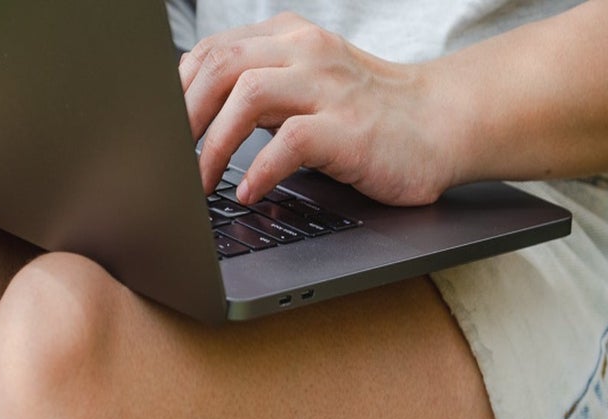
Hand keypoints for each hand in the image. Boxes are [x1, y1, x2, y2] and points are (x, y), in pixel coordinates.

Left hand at [180, 13, 454, 205]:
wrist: (444, 126)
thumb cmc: (379, 118)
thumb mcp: (316, 90)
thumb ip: (271, 95)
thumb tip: (211, 121)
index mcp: (292, 39)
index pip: (215, 51)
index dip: (178, 90)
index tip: (163, 130)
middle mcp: (306, 53)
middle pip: (220, 65)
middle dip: (183, 115)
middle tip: (168, 160)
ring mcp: (328, 88)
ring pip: (246, 96)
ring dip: (212, 144)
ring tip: (200, 183)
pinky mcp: (348, 129)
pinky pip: (289, 141)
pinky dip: (260, 169)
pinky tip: (248, 191)